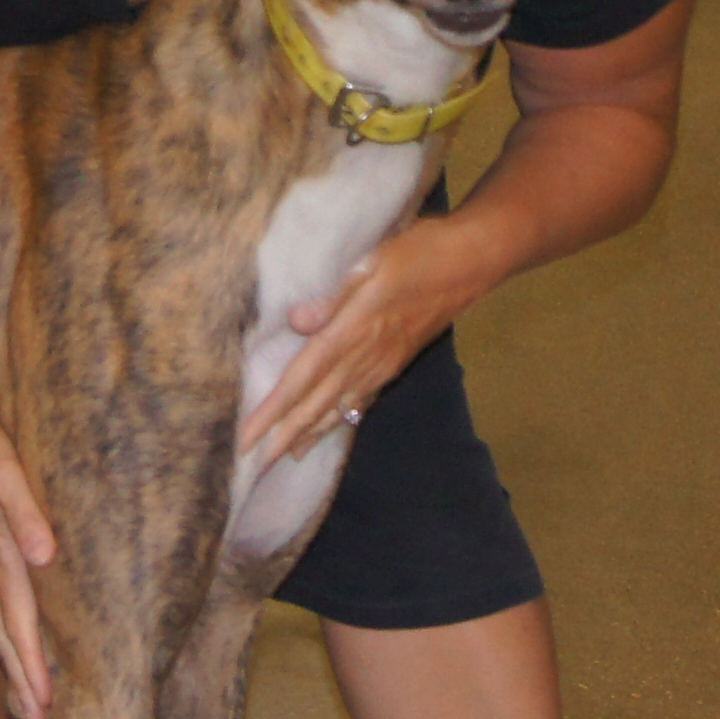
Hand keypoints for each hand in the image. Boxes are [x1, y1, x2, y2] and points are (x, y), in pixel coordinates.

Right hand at [0, 403, 59, 718]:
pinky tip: (10, 646)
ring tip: (26, 703)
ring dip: (14, 665)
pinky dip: (4, 635)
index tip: (41, 707)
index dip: (31, 665)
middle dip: (22, 681)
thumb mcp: (5, 472)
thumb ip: (25, 513)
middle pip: (7, 636)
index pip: (19, 623)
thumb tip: (44, 557)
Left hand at [239, 217, 490, 462]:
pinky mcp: (397, 362)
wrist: (473, 261)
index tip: (246, 438)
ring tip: (285, 456)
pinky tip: (331, 425)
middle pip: (317, 404)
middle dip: (284, 436)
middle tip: (254, 467)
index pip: (303, 378)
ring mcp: (384, 363)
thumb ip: (335, 295)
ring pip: (340, 407)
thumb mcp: (376, 259)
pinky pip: (363, 398)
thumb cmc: (422, 251)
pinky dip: (341, 417)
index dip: (273, 411)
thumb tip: (297, 322)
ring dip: (310, 433)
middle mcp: (367, 356)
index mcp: (355, 329)